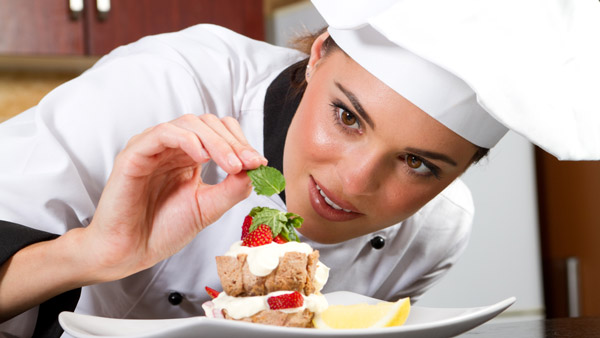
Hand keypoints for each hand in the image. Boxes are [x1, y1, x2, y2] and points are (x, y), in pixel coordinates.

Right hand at [79, 114, 266, 282]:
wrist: (130, 252)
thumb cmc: (163, 230)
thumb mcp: (208, 207)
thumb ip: (232, 188)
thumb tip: (257, 168)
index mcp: (188, 157)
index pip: (219, 132)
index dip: (241, 142)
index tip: (259, 163)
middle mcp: (171, 148)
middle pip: (208, 123)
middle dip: (233, 142)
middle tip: (249, 163)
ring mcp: (153, 148)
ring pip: (189, 124)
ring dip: (216, 141)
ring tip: (231, 165)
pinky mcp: (134, 154)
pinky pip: (162, 133)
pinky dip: (187, 140)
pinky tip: (202, 157)